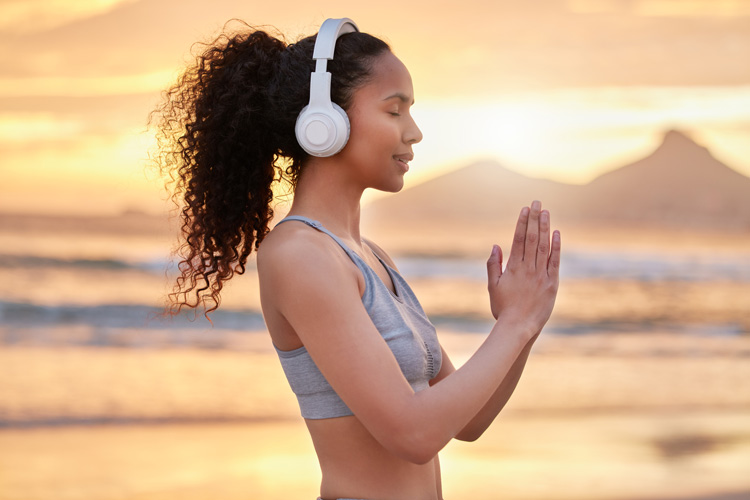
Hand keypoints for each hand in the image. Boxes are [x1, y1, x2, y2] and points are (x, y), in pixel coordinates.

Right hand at [486, 201, 560, 337]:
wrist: (519, 327)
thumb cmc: (503, 308)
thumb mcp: (492, 286)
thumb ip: (493, 265)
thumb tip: (496, 245)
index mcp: (513, 267)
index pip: (519, 239)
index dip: (522, 222)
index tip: (525, 209)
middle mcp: (528, 268)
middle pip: (532, 238)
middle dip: (534, 218)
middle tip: (537, 202)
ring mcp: (541, 275)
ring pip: (544, 246)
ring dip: (545, 227)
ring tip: (546, 212)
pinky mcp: (552, 283)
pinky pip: (555, 261)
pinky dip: (556, 246)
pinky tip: (557, 233)